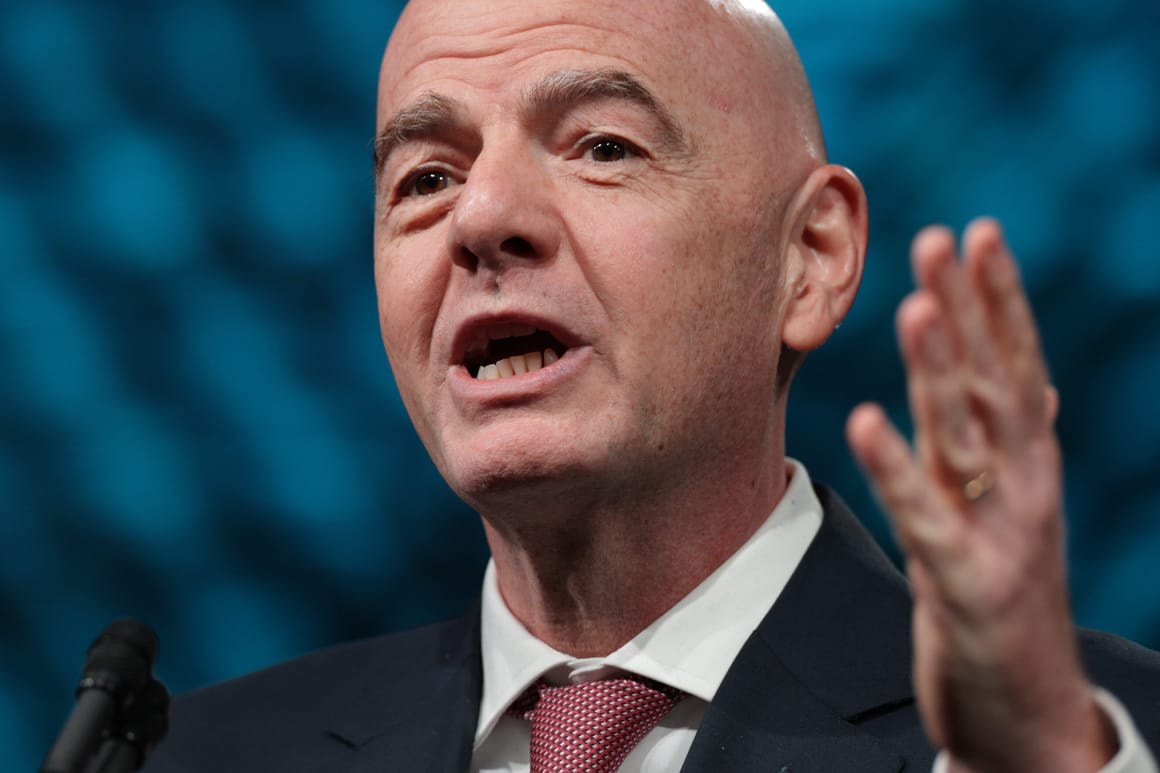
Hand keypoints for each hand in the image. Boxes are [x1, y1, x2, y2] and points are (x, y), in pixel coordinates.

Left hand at [845, 219, 1114, 771]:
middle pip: (994, 381)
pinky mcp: (968, 584)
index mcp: (1028, 464)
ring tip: (917, 305)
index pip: (1014, 365)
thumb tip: (1041, 385)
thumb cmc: (1010, 598)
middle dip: (971, 308)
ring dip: (942, 368)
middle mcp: (1023, 485)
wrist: (1028, 711)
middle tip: (944, 239)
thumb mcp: (1012, 512)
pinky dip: (897, 467)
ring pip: (969, 435)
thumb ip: (1012, 444)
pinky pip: (925, 516)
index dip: (999, 300)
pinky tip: (866, 421)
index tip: (978, 233)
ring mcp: (1001, 532)